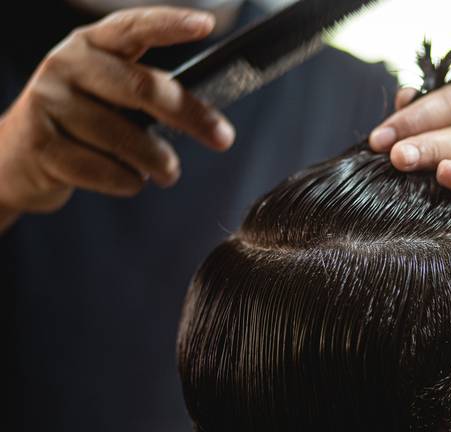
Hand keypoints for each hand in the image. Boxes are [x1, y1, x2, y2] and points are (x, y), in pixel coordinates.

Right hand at [0, 7, 235, 215]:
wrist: (15, 158)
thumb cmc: (80, 124)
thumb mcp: (106, 93)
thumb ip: (145, 91)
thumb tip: (209, 117)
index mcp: (90, 44)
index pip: (134, 26)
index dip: (170, 24)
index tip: (206, 25)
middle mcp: (66, 64)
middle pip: (141, 88)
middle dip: (190, 115)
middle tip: (223, 138)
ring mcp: (49, 103)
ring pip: (125, 138)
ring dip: (159, 161)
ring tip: (168, 172)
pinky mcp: (40, 143)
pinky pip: (103, 170)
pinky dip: (128, 181)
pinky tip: (130, 180)